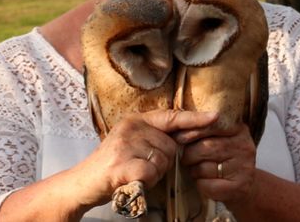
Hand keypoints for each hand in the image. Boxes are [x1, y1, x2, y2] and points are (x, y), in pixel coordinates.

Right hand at [69, 109, 218, 209]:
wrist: (83, 183)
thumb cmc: (113, 166)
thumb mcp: (132, 143)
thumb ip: (155, 138)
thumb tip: (185, 139)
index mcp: (135, 120)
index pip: (171, 117)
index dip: (194, 118)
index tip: (216, 117)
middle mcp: (130, 128)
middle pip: (171, 146)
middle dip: (164, 162)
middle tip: (141, 166)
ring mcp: (125, 145)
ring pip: (163, 161)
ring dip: (155, 173)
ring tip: (135, 172)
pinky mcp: (122, 164)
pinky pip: (151, 172)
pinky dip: (146, 181)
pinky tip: (132, 179)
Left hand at [179, 122, 258, 205]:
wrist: (243, 184)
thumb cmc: (222, 158)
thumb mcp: (216, 138)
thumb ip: (202, 129)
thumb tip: (178, 128)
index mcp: (238, 129)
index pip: (211, 125)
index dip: (192, 132)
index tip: (177, 137)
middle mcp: (244, 146)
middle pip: (206, 147)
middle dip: (189, 155)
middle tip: (185, 159)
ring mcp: (244, 166)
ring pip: (205, 168)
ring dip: (194, 171)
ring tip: (197, 171)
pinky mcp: (240, 186)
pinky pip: (209, 185)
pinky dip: (201, 185)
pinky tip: (204, 182)